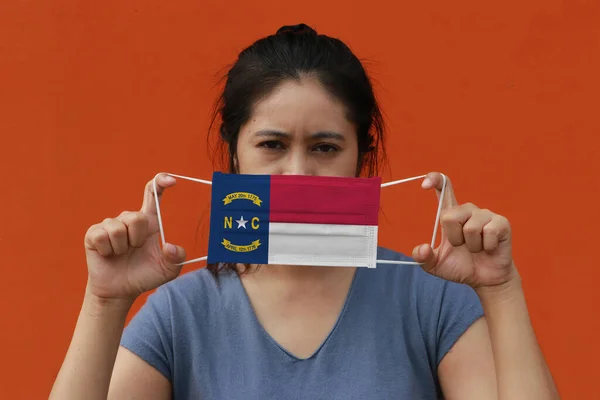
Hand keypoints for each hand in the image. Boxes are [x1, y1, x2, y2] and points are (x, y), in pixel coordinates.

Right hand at [83, 173, 185, 300]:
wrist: (121, 291)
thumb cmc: (145, 275)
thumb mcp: (168, 270)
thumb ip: (176, 258)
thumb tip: (168, 247)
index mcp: (148, 222)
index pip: (153, 195)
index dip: (160, 183)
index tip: (171, 180)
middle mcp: (128, 219)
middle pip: (136, 217)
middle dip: (137, 239)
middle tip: (135, 250)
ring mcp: (110, 224)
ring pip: (118, 228)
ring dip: (122, 247)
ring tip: (121, 254)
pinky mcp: (94, 233)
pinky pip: (102, 236)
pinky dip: (108, 250)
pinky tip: (108, 255)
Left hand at [412, 172, 517, 288]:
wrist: (484, 280)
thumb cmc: (460, 267)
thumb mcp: (435, 265)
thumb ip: (423, 258)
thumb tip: (422, 249)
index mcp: (452, 215)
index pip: (444, 189)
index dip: (435, 180)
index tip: (425, 184)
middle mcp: (468, 210)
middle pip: (449, 216)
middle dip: (453, 238)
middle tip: (462, 247)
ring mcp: (486, 215)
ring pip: (470, 227)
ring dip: (471, 245)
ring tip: (477, 249)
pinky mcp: (501, 223)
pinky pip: (488, 232)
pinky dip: (486, 246)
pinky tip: (489, 248)